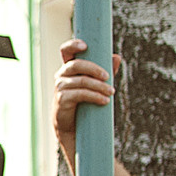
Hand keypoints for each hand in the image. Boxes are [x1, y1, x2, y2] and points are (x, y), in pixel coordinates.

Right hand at [52, 38, 120, 168]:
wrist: (76, 131)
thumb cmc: (86, 106)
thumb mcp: (98, 86)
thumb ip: (106, 71)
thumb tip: (116, 57)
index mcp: (69, 69)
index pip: (65, 51)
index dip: (72, 45)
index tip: (85, 45)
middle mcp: (61, 77)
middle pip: (75, 64)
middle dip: (93, 68)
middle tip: (108, 77)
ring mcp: (59, 89)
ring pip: (79, 80)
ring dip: (98, 86)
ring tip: (111, 93)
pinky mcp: (61, 102)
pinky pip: (78, 94)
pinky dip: (93, 96)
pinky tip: (104, 101)